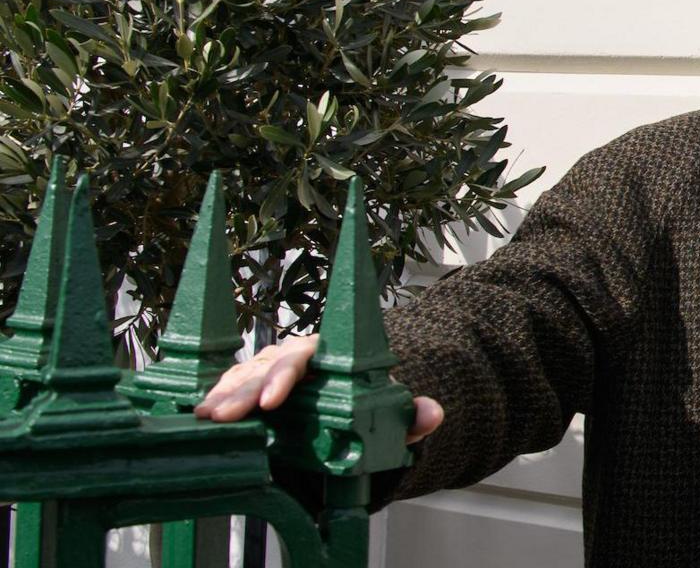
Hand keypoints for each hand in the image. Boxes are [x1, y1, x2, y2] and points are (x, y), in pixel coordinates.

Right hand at [195, 334, 443, 443]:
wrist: (349, 395)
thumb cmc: (365, 395)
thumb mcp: (388, 406)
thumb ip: (409, 413)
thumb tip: (432, 413)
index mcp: (327, 353)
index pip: (304, 356)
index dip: (286, 376)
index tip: (273, 402)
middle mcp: (294, 356)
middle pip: (266, 366)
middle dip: (244, 391)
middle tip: (226, 416)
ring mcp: (269, 369)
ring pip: (243, 375)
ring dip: (223, 395)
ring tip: (206, 417)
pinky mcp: (251, 385)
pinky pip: (230, 387)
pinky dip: (215, 398)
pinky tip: (197, 415)